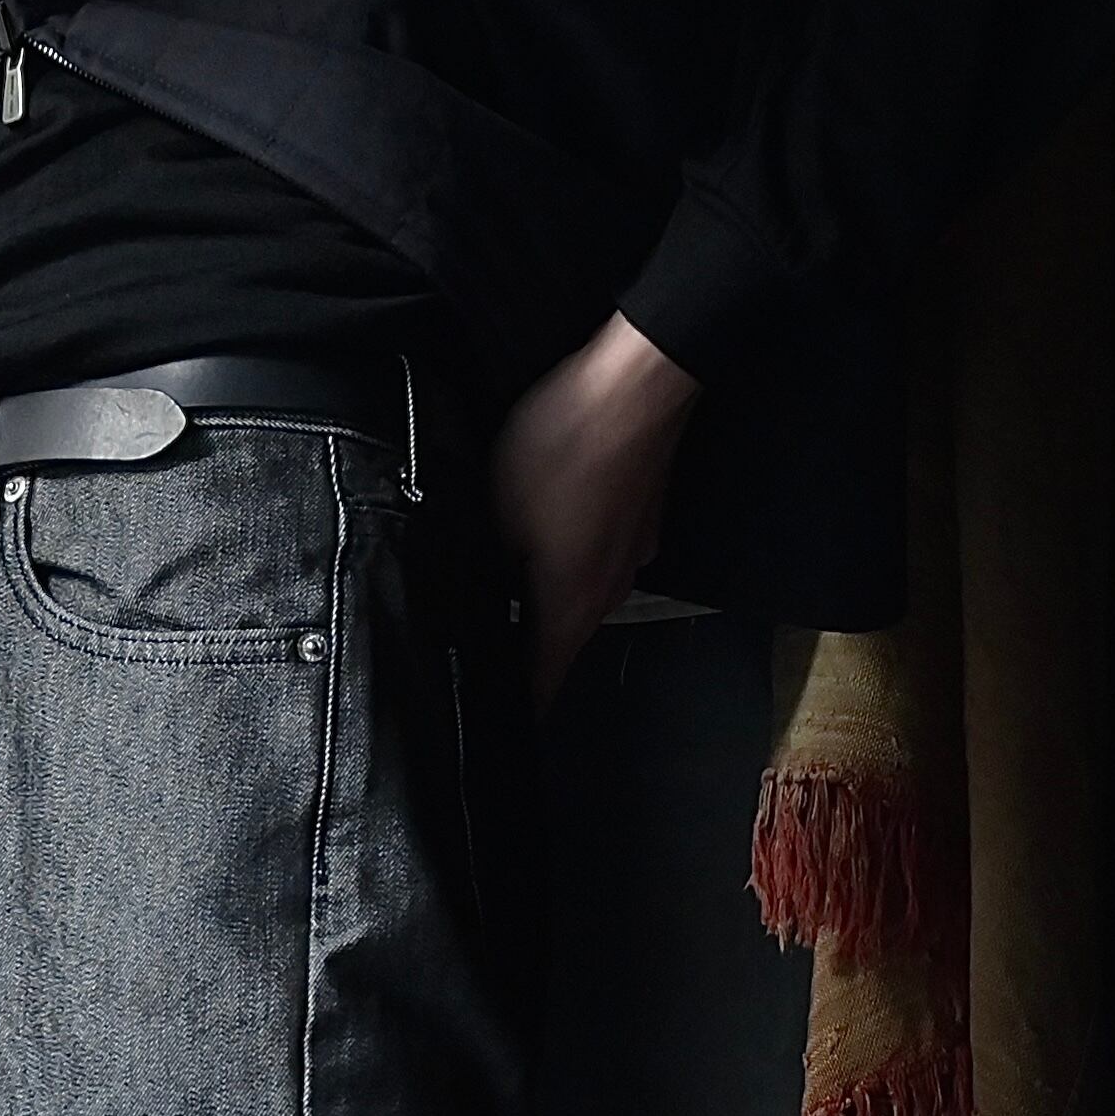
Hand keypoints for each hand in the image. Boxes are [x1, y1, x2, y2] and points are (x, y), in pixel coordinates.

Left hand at [488, 314, 699, 707]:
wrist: (636, 383)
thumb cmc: (567, 446)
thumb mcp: (495, 514)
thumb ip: (484, 566)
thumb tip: (473, 599)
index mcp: (572, 607)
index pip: (541, 685)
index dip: (517, 712)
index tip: (496, 731)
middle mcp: (610, 590)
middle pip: (560, 638)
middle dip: (524, 644)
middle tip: (484, 641)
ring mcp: (631, 552)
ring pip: (578, 588)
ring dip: (544, 586)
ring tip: (507, 568)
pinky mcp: (641, 514)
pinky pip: (597, 546)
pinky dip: (570, 545)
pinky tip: (547, 518)